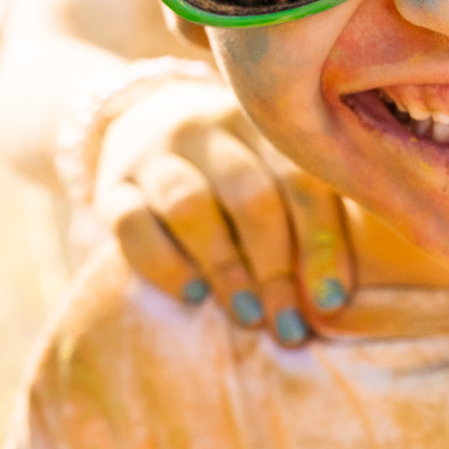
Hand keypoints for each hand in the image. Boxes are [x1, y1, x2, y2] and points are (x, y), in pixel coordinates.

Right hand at [92, 79, 353, 344]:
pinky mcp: (112, 186)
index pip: (303, 179)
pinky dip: (164, 265)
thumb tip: (336, 300)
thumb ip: (312, 214)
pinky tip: (193, 296)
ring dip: (225, 269)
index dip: (321, 244)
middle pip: (251, 197)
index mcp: (268, 124)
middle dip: (276, 269)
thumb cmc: (244, 168)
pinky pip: (131, 224)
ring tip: (248, 315)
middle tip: (289, 325)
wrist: (149, 123)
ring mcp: (155, 153)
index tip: (331, 302)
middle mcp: (211, 127)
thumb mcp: (280, 171)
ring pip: (190, 207)